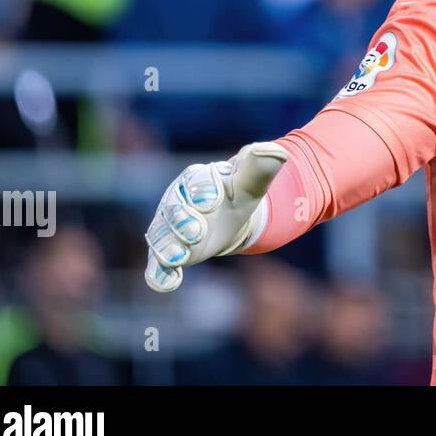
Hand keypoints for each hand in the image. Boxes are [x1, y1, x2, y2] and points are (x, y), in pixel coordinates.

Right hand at [144, 141, 288, 292]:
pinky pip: (158, 266)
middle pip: (174, 210)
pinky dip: (159, 275)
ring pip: (163, 237)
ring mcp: (169, 229)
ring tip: (179, 256)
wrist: (230, 218)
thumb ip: (261, 167)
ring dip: (169, 247)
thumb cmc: (237, 195)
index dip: (204, 190)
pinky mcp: (168, 254)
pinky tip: (167, 283)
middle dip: (182, 221)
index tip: (214, 199)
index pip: (196, 182)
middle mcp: (175, 203)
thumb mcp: (251, 182)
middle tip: (196, 231)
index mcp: (196, 179)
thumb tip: (277, 152)